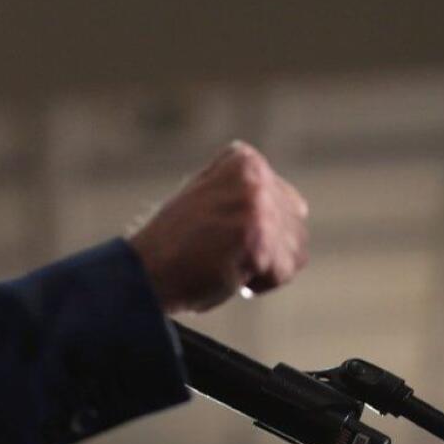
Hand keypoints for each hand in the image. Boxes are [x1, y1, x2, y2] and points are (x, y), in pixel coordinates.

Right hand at [125, 140, 308, 313]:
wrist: (145, 269)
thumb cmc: (175, 241)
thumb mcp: (211, 194)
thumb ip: (249, 191)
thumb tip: (299, 207)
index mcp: (243, 160)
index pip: (286, 201)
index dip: (260, 228)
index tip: (225, 234)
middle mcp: (253, 176)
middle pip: (295, 223)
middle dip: (267, 247)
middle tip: (227, 253)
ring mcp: (255, 206)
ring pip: (295, 248)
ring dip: (266, 266)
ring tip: (228, 262)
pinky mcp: (256, 240)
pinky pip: (283, 271)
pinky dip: (260, 283)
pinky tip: (231, 275)